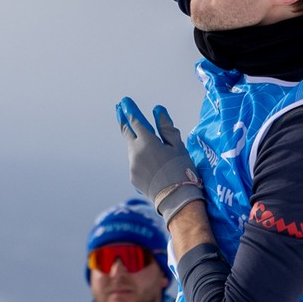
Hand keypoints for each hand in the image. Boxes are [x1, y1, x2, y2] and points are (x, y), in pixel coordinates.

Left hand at [117, 99, 204, 223]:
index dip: (129, 110)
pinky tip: (151, 162)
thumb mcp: (178, 146)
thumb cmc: (182, 170)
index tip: (124, 101)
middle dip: (123, 119)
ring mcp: (132, 166)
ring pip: (132, 148)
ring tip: (143, 137)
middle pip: (127, 132)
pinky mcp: (132, 177)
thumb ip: (166, 127)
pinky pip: (135, 162)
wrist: (177, 200)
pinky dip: (140, 157)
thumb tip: (157, 109)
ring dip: (135, 140)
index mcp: (147, 142)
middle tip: (119, 108)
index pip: (135, 121)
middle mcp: (135, 153)